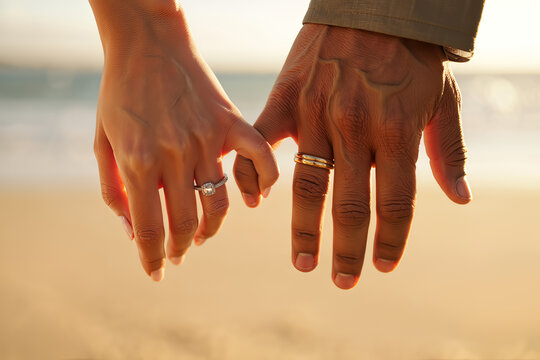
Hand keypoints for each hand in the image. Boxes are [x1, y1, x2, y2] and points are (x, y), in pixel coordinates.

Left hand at [91, 2, 277, 280]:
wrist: (147, 41)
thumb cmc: (119, 92)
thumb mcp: (102, 141)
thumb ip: (112, 189)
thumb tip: (133, 231)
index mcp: (138, 160)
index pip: (149, 228)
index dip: (151, 258)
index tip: (155, 272)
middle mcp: (175, 154)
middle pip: (184, 223)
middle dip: (178, 248)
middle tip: (176, 253)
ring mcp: (207, 138)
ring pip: (218, 203)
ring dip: (210, 229)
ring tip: (202, 235)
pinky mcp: (231, 122)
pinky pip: (260, 158)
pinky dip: (264, 182)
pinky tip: (255, 199)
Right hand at [234, 24, 470, 288]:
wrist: (371, 4)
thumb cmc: (411, 55)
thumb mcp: (442, 98)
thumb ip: (448, 151)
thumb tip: (460, 200)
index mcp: (396, 132)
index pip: (395, 204)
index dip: (390, 241)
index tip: (383, 267)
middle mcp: (355, 130)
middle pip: (350, 206)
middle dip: (347, 251)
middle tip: (343, 281)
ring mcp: (317, 116)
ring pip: (307, 186)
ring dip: (305, 230)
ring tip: (304, 262)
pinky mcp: (287, 99)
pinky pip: (262, 143)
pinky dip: (255, 173)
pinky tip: (257, 203)